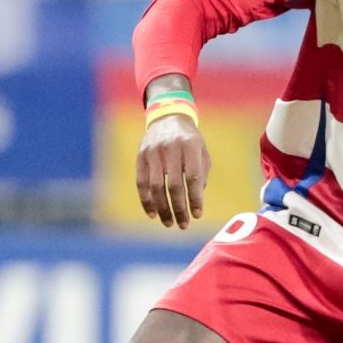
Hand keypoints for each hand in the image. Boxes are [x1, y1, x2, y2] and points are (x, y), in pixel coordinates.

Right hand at [136, 113, 209, 228]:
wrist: (167, 118)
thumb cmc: (189, 140)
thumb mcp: (201, 151)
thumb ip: (201, 174)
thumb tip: (196, 201)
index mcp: (190, 146)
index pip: (192, 177)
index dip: (195, 198)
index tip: (197, 215)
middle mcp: (170, 148)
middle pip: (173, 185)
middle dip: (179, 208)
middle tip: (184, 224)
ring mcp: (153, 152)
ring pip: (156, 187)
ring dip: (163, 208)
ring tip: (169, 223)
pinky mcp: (141, 157)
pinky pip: (142, 182)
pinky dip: (146, 200)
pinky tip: (153, 213)